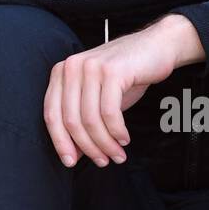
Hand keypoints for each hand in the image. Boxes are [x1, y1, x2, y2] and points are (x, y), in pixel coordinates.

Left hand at [43, 15, 202, 167]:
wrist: (156, 47)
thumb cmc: (126, 76)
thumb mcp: (98, 99)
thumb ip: (82, 121)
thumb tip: (72, 155)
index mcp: (61, 72)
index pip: (51, 114)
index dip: (60, 142)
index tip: (70, 163)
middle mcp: (72, 67)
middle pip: (71, 120)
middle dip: (88, 147)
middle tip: (103, 161)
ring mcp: (91, 67)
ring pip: (91, 119)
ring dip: (105, 143)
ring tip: (117, 154)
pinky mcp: (112, 71)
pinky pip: (109, 112)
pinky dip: (117, 131)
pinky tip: (124, 139)